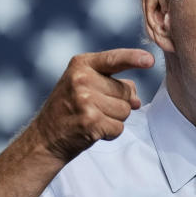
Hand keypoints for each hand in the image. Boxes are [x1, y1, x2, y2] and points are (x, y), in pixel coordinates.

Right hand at [34, 48, 154, 161]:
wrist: (45, 137)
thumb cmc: (70, 109)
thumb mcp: (86, 86)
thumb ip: (114, 84)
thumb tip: (136, 100)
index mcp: (81, 64)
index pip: (114, 59)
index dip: (134, 58)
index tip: (150, 61)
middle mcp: (81, 79)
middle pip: (125, 91)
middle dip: (117, 103)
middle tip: (93, 109)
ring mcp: (85, 100)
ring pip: (125, 110)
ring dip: (114, 119)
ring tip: (92, 118)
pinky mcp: (90, 121)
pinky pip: (118, 127)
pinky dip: (110, 133)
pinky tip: (92, 130)